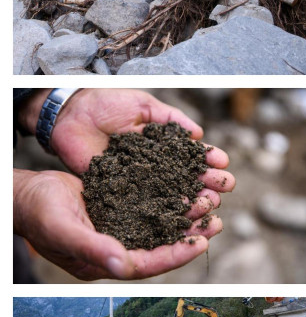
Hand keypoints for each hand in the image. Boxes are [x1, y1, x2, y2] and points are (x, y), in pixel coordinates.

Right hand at [14, 169, 222, 280]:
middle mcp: (118, 247)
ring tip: (208, 202)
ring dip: (184, 215)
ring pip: (161, 225)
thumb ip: (95, 249)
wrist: (27, 190)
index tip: (200, 243)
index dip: (175, 254)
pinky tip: (187, 188)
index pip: (148, 264)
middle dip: (189, 234)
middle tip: (215, 221)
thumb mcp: (64, 230)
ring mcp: (121, 228)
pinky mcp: (122, 208)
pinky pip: (152, 206)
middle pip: (161, 244)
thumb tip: (127, 267)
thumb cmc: (38, 212)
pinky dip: (171, 198)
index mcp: (106, 262)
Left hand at [18, 88, 234, 210]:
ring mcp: (140, 182)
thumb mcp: (143, 106)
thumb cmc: (106, 104)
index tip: (223, 162)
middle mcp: (155, 167)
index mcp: (163, 146)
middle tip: (225, 186)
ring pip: (171, 195)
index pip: (191, 155)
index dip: (208, 159)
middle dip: (209, 183)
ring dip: (194, 200)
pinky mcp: (120, 193)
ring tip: (210, 202)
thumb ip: (170, 119)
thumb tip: (197, 135)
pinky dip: (163, 211)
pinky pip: (145, 204)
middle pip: (188, 179)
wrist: (69, 114)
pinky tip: (180, 213)